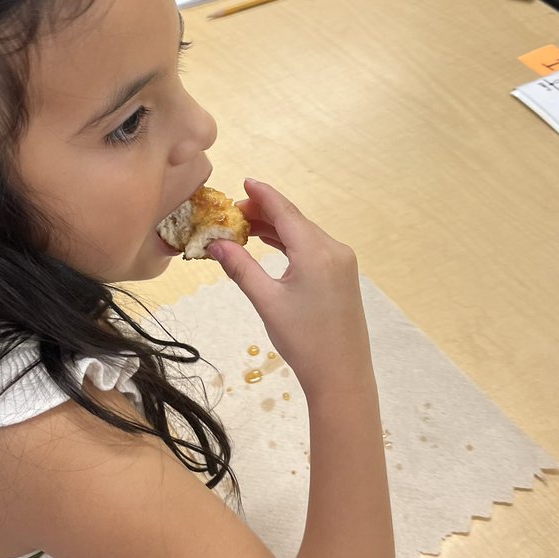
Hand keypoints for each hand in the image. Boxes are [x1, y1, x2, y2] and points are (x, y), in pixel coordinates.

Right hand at [207, 179, 372, 398]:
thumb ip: (241, 268)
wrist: (341, 375)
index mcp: (317, 252)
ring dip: (276, 228)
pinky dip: (290, 243)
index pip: (285, 212)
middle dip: (264, 213)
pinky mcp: (343, 275)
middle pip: (295, 220)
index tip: (243, 182)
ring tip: (245, 229)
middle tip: (231, 216)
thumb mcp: (267, 302)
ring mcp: (342, 262)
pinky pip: (313, 248)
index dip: (263, 195)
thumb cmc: (303, 341)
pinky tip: (271, 245)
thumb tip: (215, 244)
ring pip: (304, 234)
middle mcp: (334, 250)